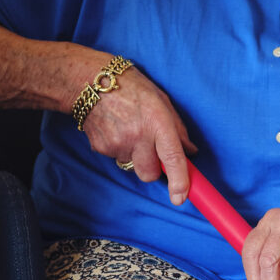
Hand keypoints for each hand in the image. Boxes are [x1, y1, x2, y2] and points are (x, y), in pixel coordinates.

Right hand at [83, 64, 197, 203]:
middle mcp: (138, 136)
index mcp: (157, 122)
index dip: (179, 181)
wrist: (88, 82)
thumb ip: (177, 128)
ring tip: (128, 129)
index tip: (180, 197)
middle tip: (150, 148)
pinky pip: (116, 158)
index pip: (172, 158)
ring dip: (135, 155)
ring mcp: (117, 144)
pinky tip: (116, 129)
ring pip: (132, 166)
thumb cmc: (129, 86)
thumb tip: (190, 151)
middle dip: (153, 169)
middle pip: (149, 174)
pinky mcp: (101, 148)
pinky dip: (119, 149)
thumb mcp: (161, 100)